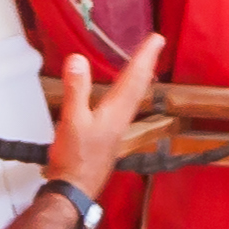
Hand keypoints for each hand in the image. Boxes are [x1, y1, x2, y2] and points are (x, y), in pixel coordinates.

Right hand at [45, 35, 168, 205]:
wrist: (73, 190)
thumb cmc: (74, 161)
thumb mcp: (72, 121)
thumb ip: (76, 90)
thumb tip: (78, 60)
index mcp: (115, 112)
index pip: (135, 78)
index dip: (145, 56)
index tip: (156, 38)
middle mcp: (121, 119)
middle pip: (139, 85)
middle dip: (147, 62)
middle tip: (156, 44)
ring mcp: (116, 128)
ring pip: (133, 96)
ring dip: (139, 77)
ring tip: (144, 64)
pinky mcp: (108, 136)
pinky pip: (122, 107)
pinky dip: (126, 92)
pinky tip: (120, 95)